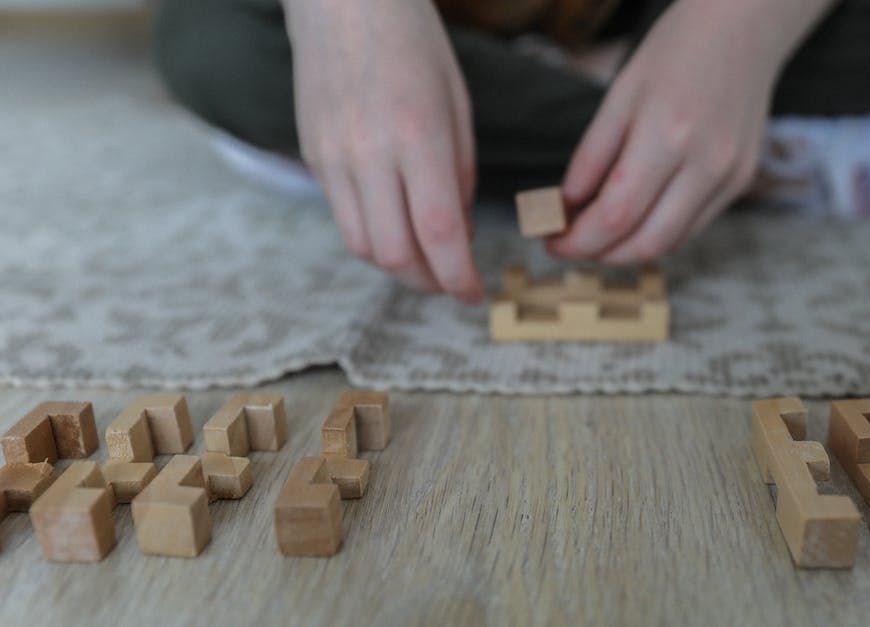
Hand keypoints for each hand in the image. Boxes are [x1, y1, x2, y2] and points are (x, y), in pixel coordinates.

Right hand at [283, 0, 482, 302]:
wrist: (343, 0)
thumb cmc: (413, 43)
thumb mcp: (458, 105)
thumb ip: (460, 175)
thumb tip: (460, 237)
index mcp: (418, 136)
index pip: (439, 233)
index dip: (459, 277)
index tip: (476, 294)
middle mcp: (369, 153)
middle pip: (395, 254)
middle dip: (430, 282)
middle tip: (453, 283)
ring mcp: (333, 156)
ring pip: (363, 246)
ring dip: (398, 266)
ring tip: (426, 259)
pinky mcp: (311, 155)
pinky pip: (342, 217)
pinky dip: (373, 236)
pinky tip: (396, 224)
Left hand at [549, 0, 829, 263]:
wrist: (742, 29)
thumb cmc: (675, 52)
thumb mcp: (619, 95)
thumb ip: (591, 157)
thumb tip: (566, 209)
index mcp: (666, 135)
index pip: (616, 215)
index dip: (578, 241)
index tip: (550, 242)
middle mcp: (705, 163)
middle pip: (645, 242)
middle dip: (600, 255)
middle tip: (570, 246)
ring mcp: (730, 176)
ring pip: (672, 243)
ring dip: (628, 251)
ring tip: (598, 235)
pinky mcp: (742, 181)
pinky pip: (694, 226)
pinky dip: (659, 233)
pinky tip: (636, 219)